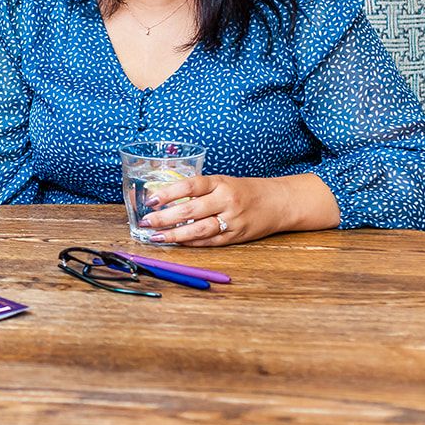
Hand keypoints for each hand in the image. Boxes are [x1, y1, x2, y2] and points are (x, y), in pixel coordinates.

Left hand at [138, 173, 338, 246]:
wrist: (278, 202)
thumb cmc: (244, 190)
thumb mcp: (222, 182)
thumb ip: (199, 190)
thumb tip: (165, 199)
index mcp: (220, 183)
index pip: (191, 185)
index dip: (168, 193)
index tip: (150, 200)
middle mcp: (227, 200)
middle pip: (191, 210)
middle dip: (165, 217)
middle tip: (146, 222)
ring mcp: (233, 220)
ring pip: (200, 229)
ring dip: (175, 234)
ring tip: (157, 237)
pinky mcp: (237, 236)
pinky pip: (211, 241)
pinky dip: (192, 242)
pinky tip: (177, 242)